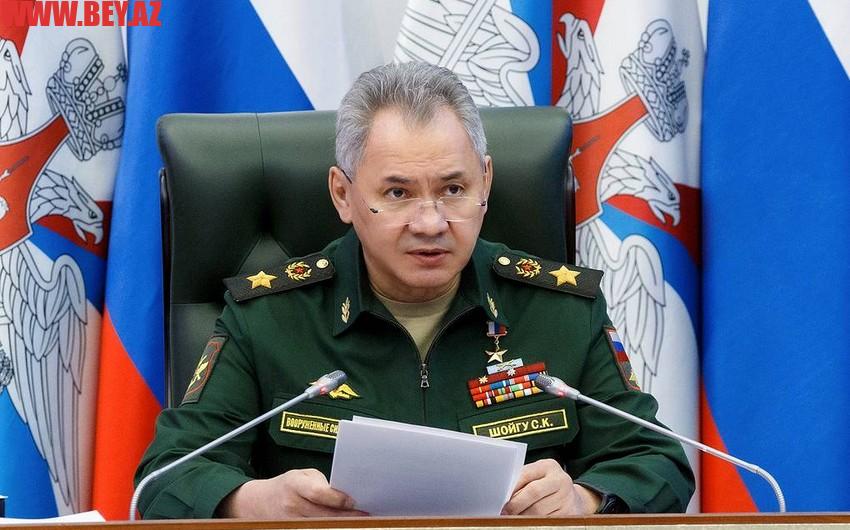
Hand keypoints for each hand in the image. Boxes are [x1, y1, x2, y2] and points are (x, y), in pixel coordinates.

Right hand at [217, 468, 367, 517]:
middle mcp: (291, 505)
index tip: (354, 501)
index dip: (338, 499)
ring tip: (357, 522)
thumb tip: (344, 496)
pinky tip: (342, 526)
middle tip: (365, 516)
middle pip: (323, 515)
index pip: (319, 494)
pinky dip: (329, 528)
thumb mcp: (302, 475)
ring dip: (340, 525)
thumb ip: (322, 484)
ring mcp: (290, 522)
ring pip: (320, 527)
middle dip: (346, 516)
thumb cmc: (287, 485)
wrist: (258, 503)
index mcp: (294, 484)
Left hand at [501, 459, 600, 515]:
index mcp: (549, 466)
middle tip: (504, 512)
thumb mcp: (537, 476)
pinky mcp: (570, 514)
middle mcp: (561, 480)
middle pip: (533, 492)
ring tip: (512, 518)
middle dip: (515, 505)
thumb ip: (522, 479)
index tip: (499, 499)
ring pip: (539, 511)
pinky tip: (526, 521)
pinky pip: (547, 520)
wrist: (573, 499)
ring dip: (522, 516)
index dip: (511, 488)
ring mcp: (567, 498)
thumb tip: (502, 493)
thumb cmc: (547, 485)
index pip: (525, 475)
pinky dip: (534, 522)